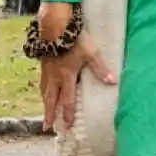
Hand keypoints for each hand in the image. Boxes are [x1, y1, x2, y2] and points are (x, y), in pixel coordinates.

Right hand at [38, 17, 114, 133]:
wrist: (55, 27)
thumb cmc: (74, 41)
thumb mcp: (91, 54)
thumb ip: (101, 69)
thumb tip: (113, 81)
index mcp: (67, 77)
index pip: (68, 101)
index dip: (68, 114)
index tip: (66, 126)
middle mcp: (55, 77)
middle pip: (52, 100)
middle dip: (50, 114)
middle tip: (46, 127)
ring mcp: (47, 71)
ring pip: (45, 91)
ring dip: (45, 103)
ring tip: (44, 112)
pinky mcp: (44, 64)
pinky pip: (42, 82)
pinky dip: (43, 90)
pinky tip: (44, 91)